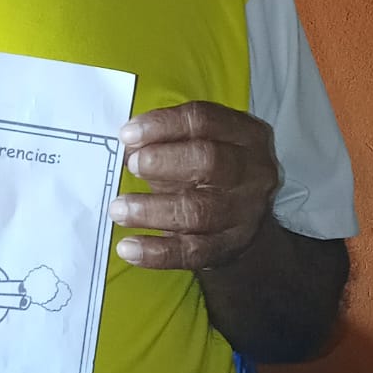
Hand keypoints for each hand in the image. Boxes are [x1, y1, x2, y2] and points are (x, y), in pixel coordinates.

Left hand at [110, 102, 278, 271]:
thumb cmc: (210, 173)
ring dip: (152, 210)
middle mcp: (253, 172)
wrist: (243, 223)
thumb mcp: (195, 147)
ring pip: (198, 211)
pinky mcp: (230, 248)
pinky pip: (192, 251)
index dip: (163, 125)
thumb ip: (164, 143)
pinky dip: (157, 251)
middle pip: (209, 161)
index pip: (204, 121)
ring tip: (119, 209)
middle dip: (163, 162)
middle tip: (132, 166)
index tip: (127, 134)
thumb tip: (129, 147)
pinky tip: (128, 248)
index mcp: (246, 135)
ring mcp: (245, 213)